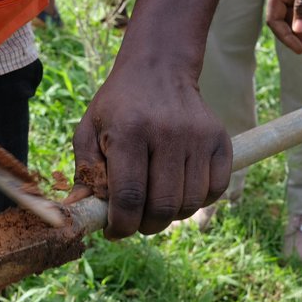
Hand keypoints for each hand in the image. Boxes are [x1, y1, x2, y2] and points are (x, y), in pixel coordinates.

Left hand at [68, 62, 230, 238]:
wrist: (158, 70)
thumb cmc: (118, 107)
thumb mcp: (89, 131)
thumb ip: (85, 173)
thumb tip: (81, 212)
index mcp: (129, 132)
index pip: (129, 197)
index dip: (121, 225)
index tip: (114, 231)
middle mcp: (168, 134)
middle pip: (162, 206)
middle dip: (145, 226)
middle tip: (135, 221)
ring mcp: (198, 137)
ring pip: (189, 203)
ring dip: (170, 216)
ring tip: (155, 205)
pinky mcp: (220, 140)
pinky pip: (214, 190)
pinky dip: (197, 202)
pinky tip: (179, 192)